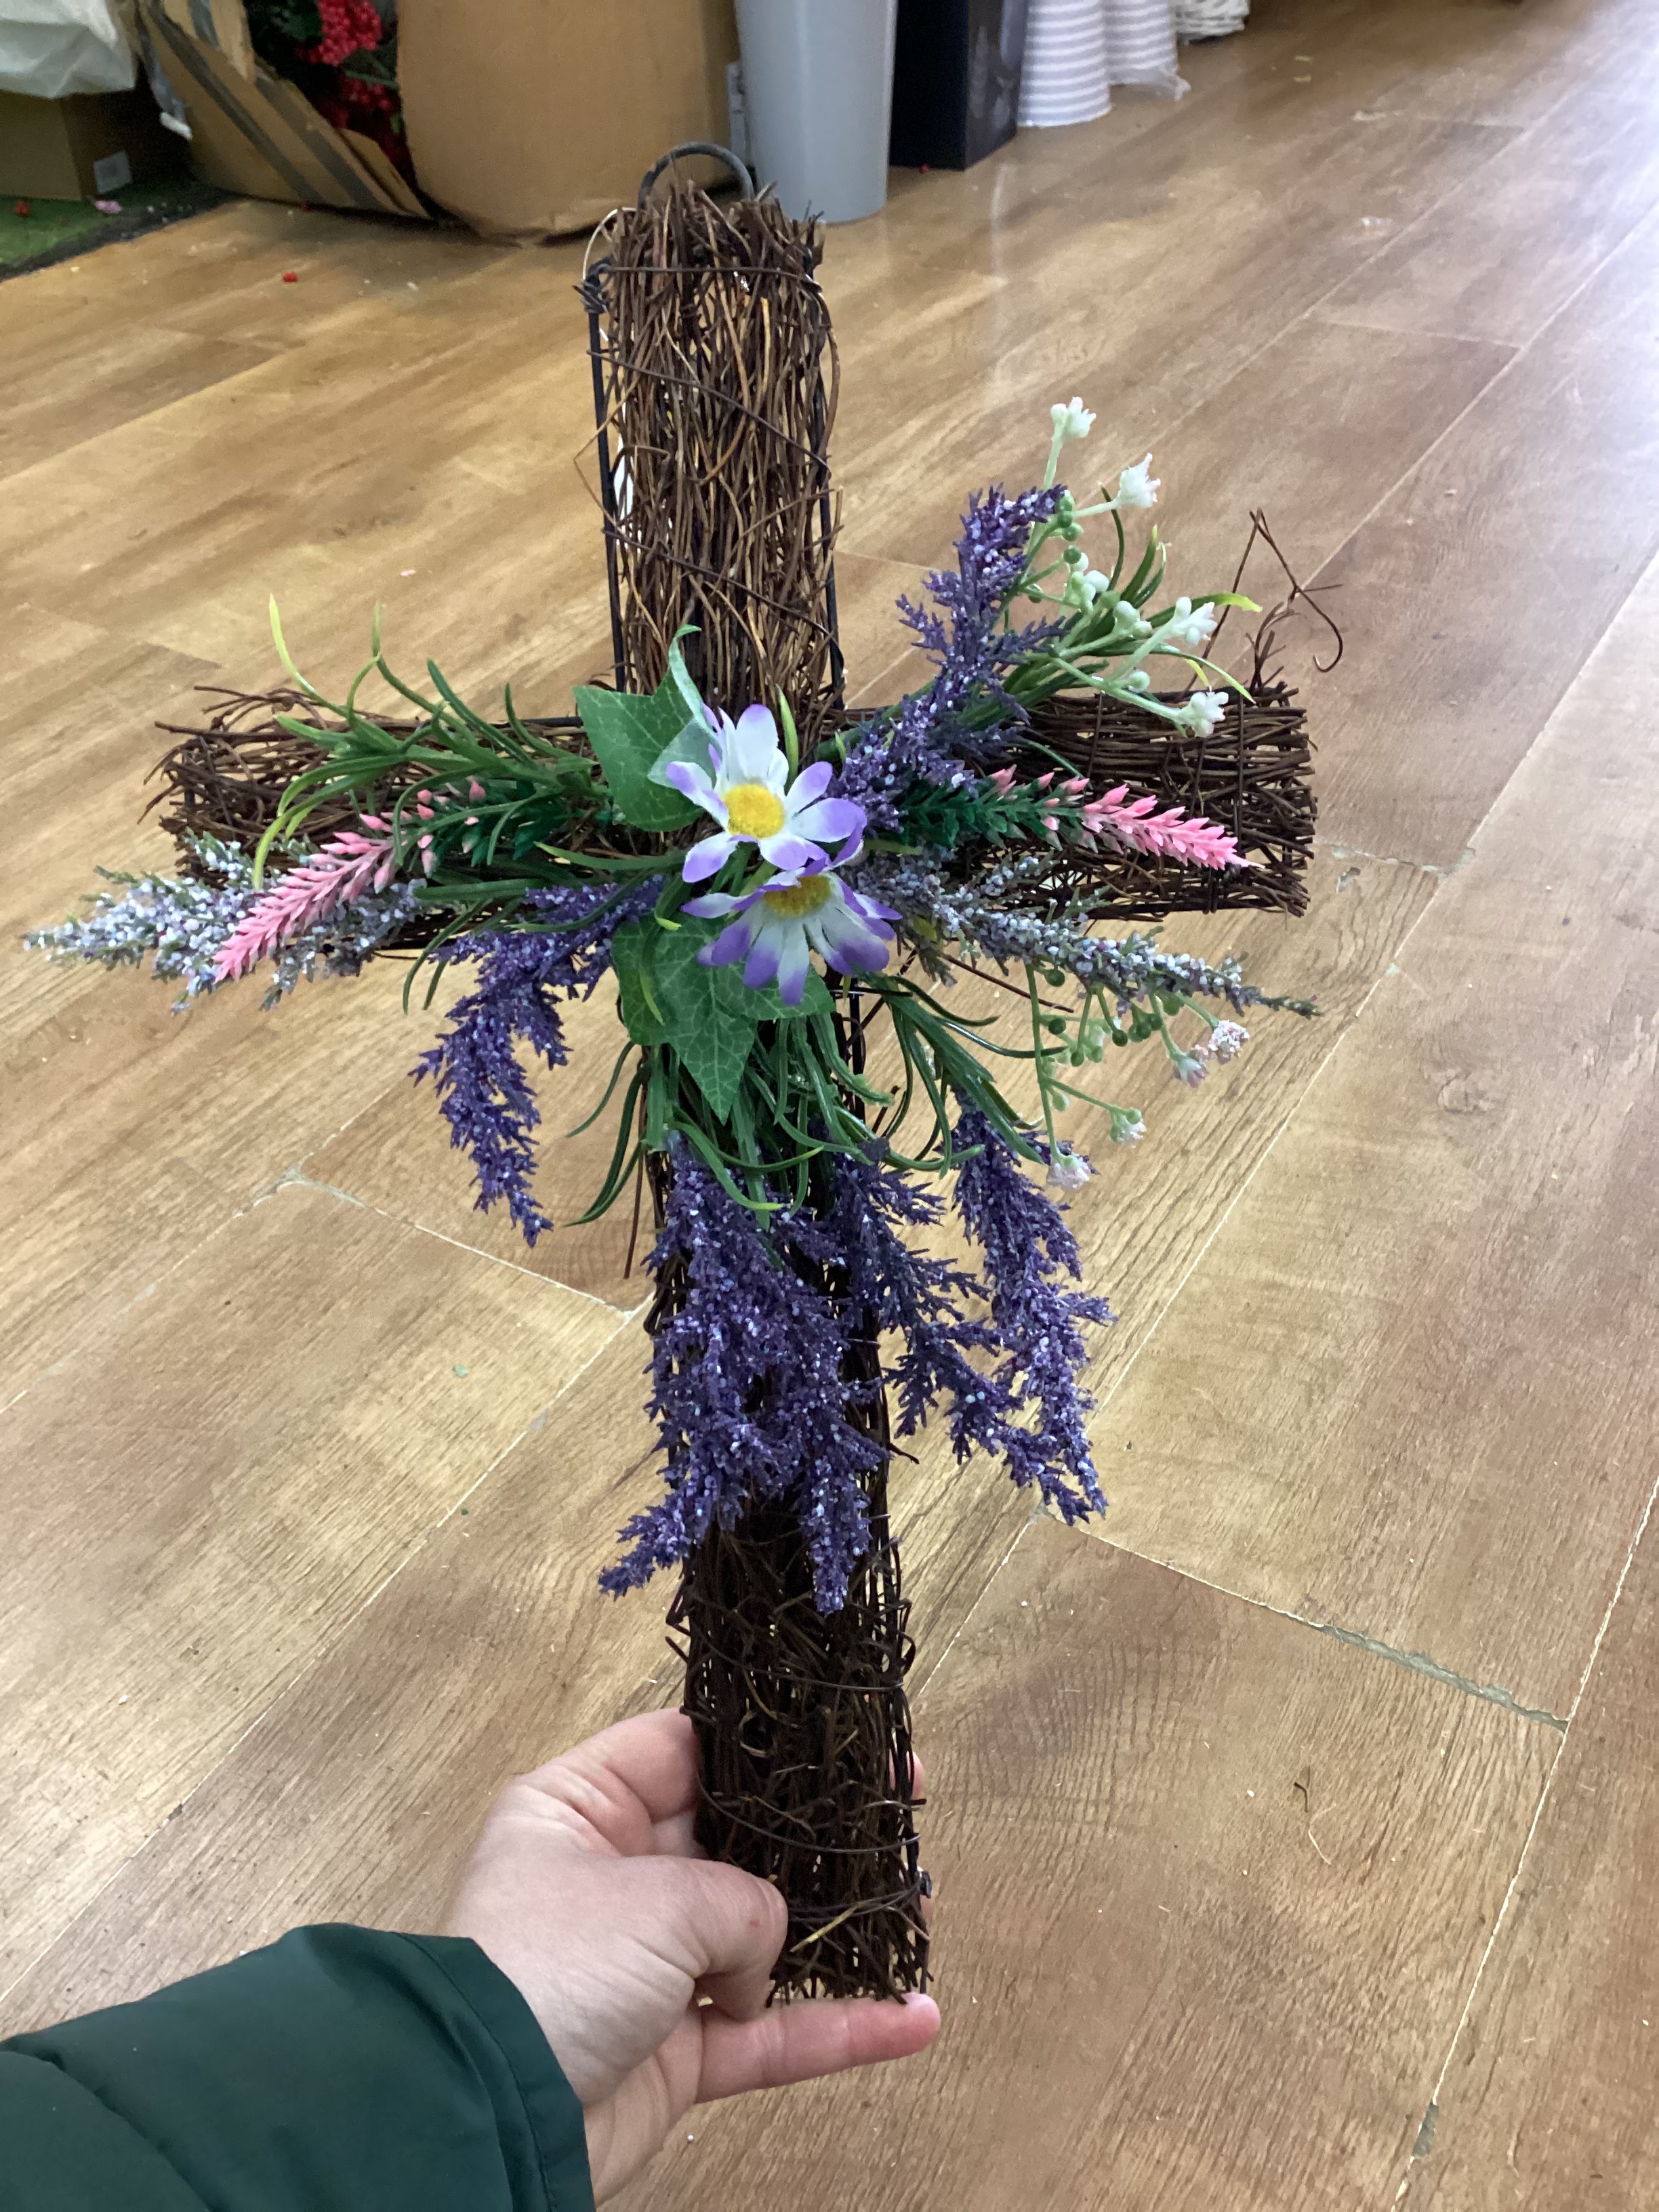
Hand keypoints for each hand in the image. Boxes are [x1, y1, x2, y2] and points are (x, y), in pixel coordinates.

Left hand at [446, 1710, 939, 2200]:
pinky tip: (912, 2017)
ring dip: (840, 1929)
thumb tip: (765, 1944)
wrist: (494, 2113)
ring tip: (919, 1907)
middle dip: (819, 1834)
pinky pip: (770, 2033)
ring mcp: (648, 1968)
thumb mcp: (660, 1898)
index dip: (766, 1745)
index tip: (844, 1737)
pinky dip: (839, 2028)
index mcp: (582, 1810)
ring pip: (764, 1938)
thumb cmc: (553, 1967)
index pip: (684, 1751)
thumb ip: (742, 1901)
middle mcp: (614, 1878)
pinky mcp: (675, 2051)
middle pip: (738, 1841)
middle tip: (903, 1806)